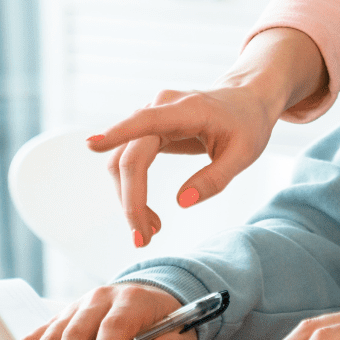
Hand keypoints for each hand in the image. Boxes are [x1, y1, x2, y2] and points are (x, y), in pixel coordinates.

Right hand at [89, 28, 326, 246]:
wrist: (247, 100)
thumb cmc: (247, 124)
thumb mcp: (244, 154)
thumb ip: (215, 178)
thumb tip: (182, 201)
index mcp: (187, 110)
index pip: (144, 122)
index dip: (116, 133)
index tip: (92, 145)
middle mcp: (161, 108)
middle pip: (130, 156)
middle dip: (131, 200)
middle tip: (143, 239)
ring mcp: (151, 116)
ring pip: (123, 161)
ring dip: (130, 199)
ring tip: (152, 230)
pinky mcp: (149, 129)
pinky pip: (130, 160)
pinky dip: (134, 190)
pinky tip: (149, 214)